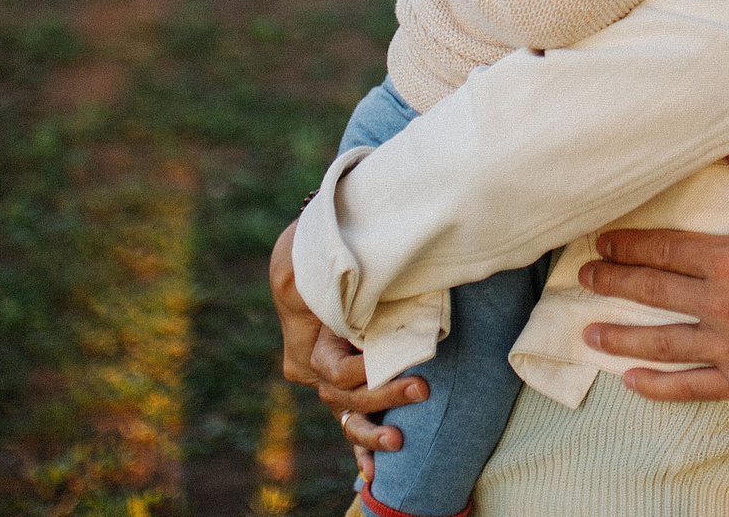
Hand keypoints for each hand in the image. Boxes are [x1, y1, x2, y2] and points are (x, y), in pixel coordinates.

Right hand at [270, 220, 427, 462]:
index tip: (392, 360)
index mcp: (306, 351)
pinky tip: (373, 473)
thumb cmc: (320, 255)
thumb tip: (329, 296)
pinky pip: (356, 423)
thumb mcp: (311, 262)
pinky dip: (363, 450)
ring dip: (374, 432)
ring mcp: (335, 386)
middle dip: (384, 397)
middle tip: (422, 388)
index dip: (362, 372)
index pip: (335, 374)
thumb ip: (313, 281)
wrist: (322, 256)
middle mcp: (317, 373)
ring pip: (351, 418)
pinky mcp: (354, 388)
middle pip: (348, 398)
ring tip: (399, 439)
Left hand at [578, 143, 728, 404]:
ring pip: (662, 342)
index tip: (602, 243)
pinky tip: (630, 384)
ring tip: (589, 334)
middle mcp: (720, 305)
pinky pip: (690, 386)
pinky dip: (657, 387)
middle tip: (583, 279)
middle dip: (614, 283)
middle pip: (654, 292)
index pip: (666, 249)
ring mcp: (728, 347)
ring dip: (621, 338)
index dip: (630, 245)